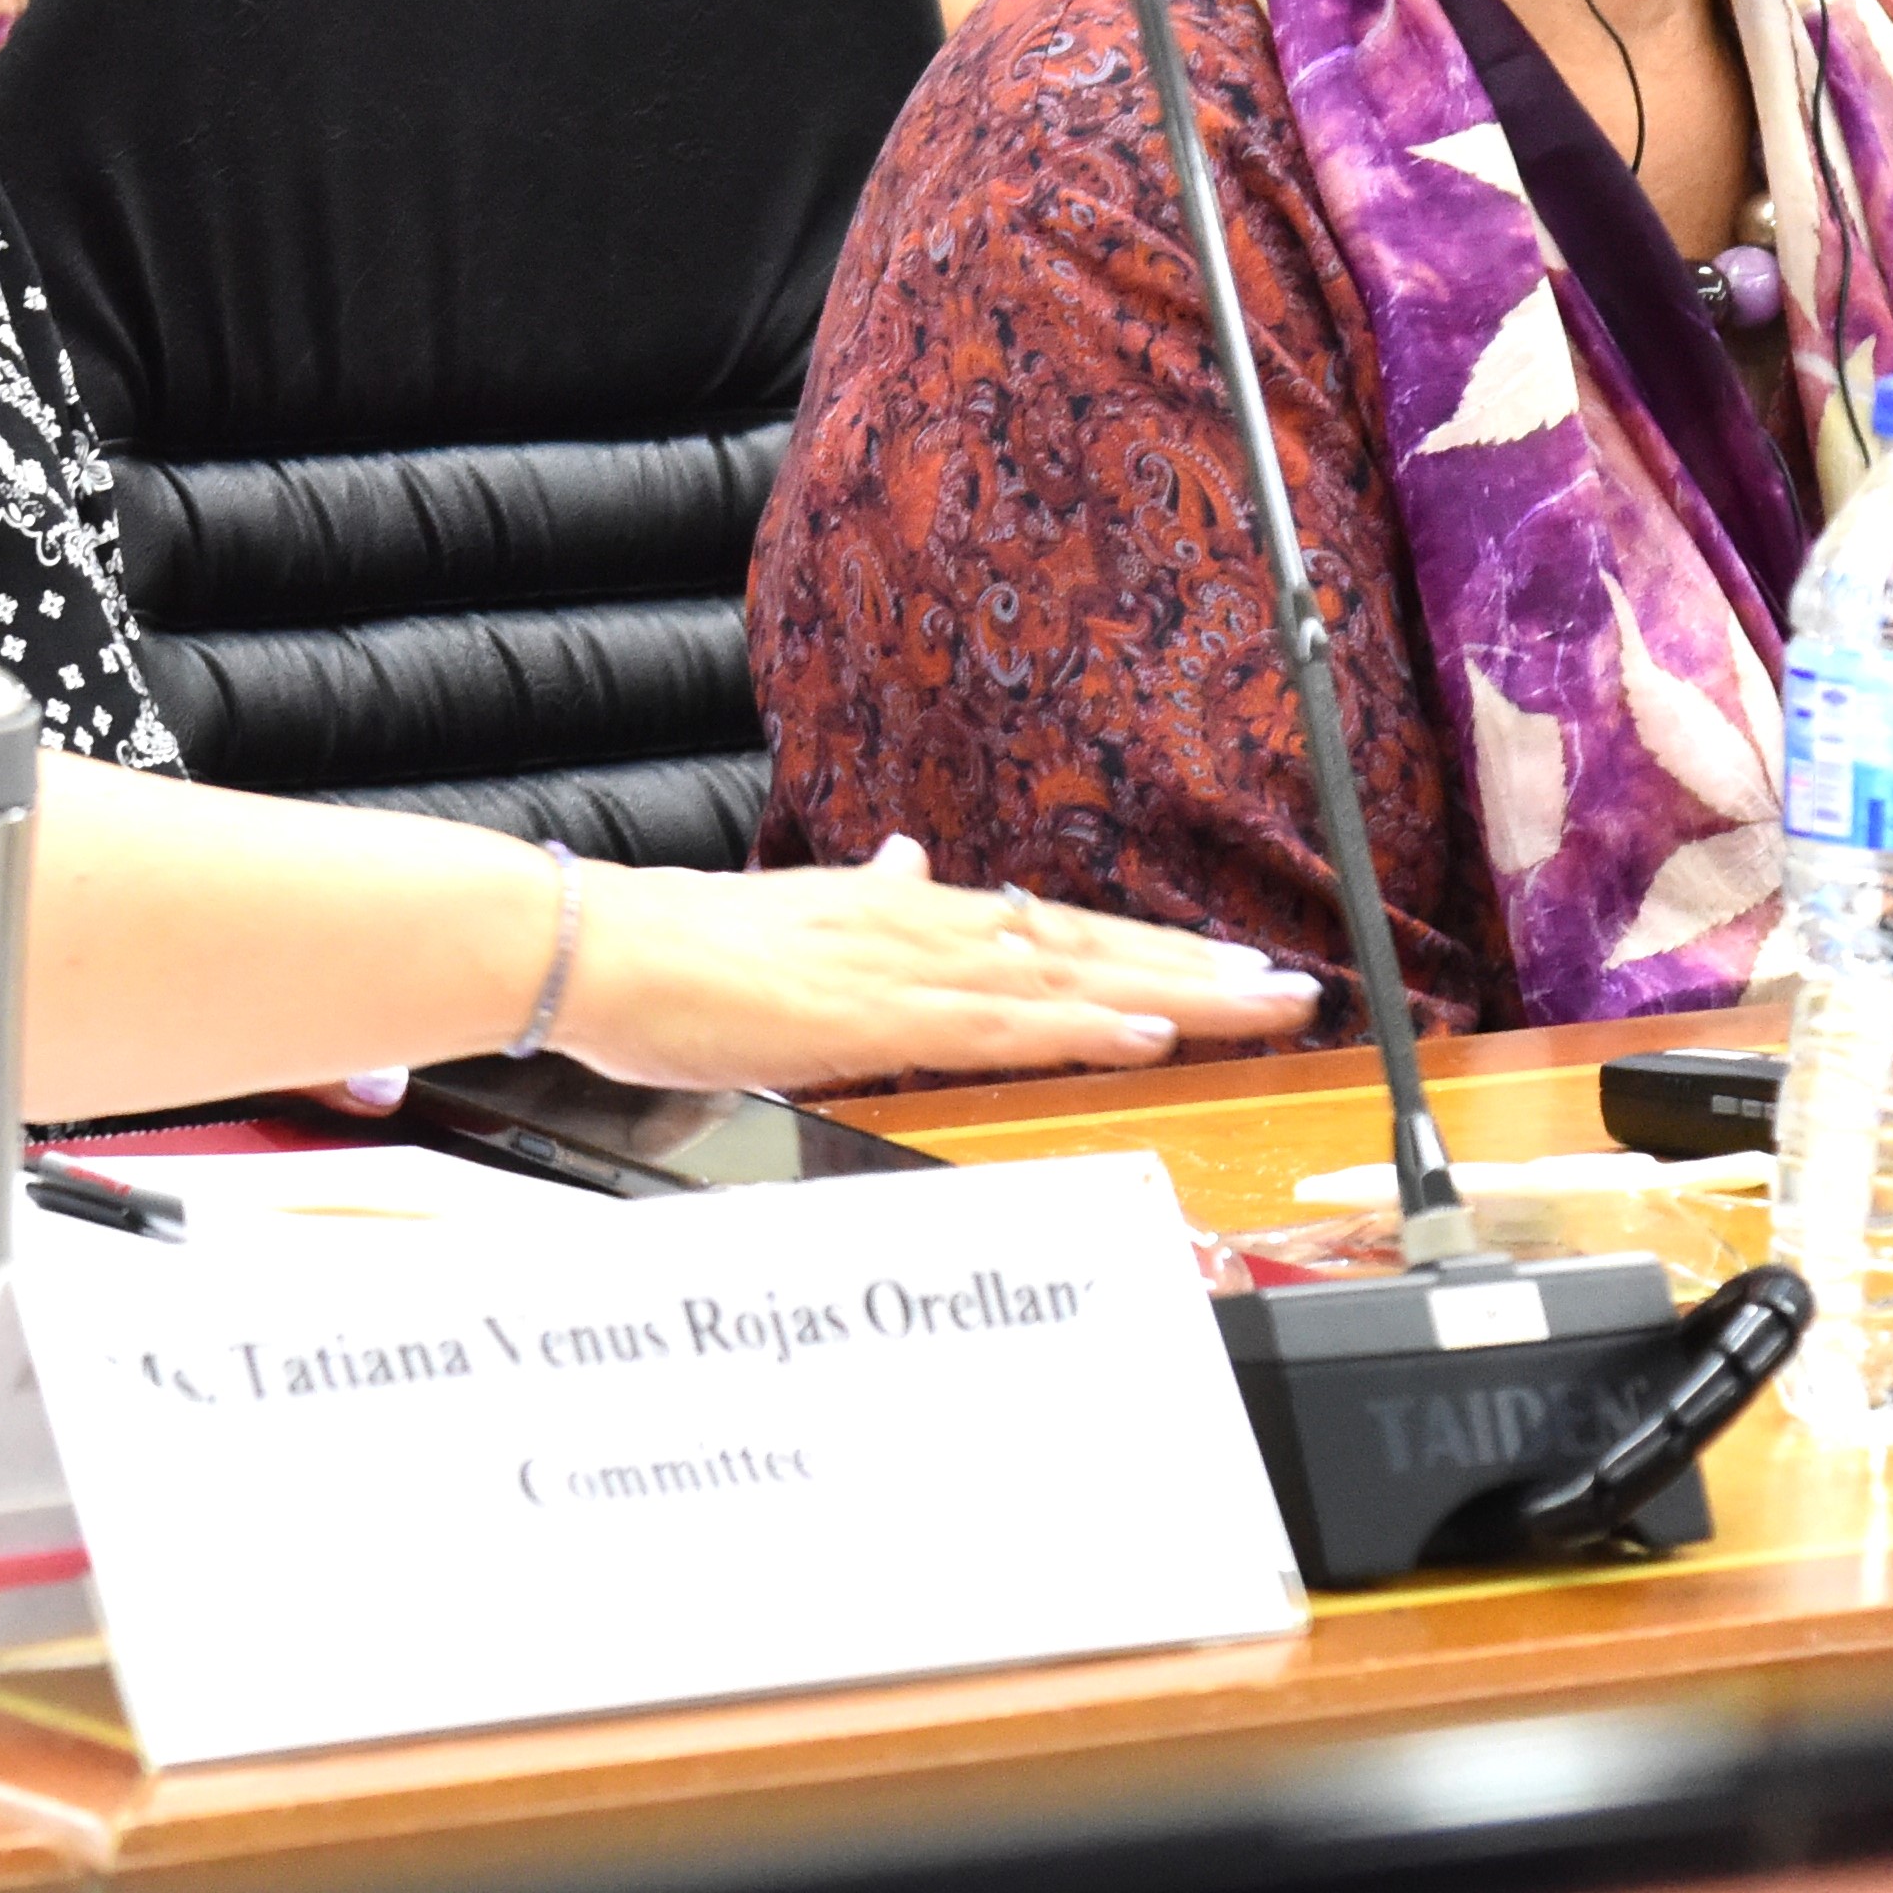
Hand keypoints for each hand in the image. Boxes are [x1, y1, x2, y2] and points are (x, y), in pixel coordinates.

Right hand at [572, 842, 1318, 1088]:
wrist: (599, 942)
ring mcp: (908, 967)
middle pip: (1089, 946)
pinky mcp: (879, 1014)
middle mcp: (926, 925)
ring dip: (1175, 990)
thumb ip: (860, 895)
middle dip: (1198, 968)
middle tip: (1293, 984)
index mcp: (906, 908)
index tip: (1224, 962)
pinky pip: (1005, 1024)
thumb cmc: (678, 947)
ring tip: (1263, 1004)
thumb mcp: (790, 909)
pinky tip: (1149, 1031)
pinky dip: (1085, 1026)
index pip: (1054, 929)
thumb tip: (904, 861)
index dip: (1144, 946)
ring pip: (1071, 979)